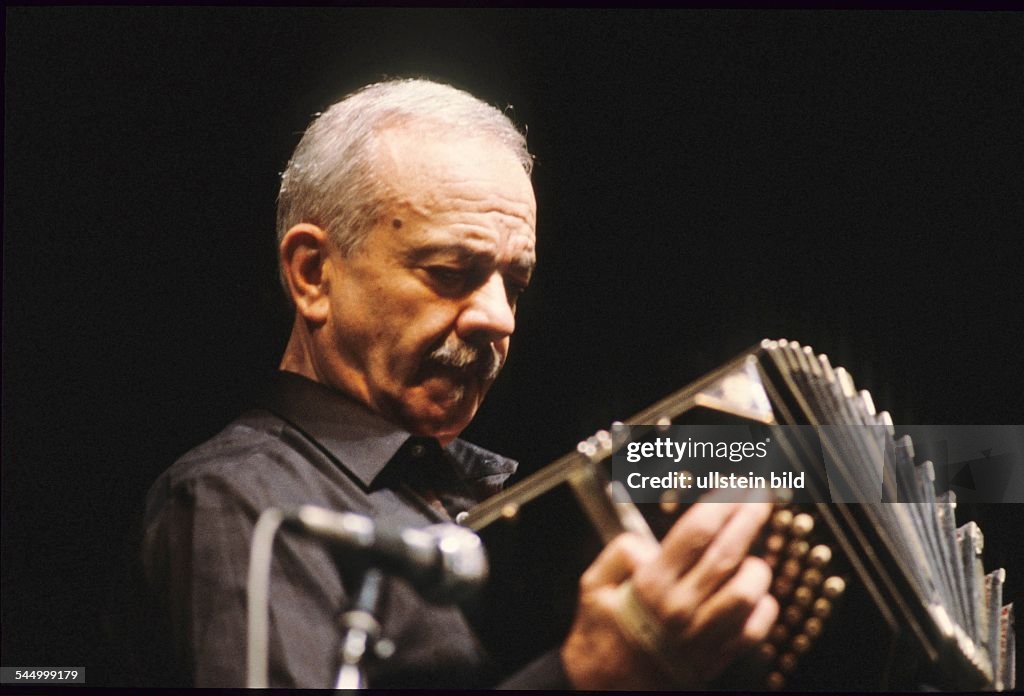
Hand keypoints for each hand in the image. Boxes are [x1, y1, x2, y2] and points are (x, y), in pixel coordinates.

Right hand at [560, 490, 778, 688]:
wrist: (605, 690)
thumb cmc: (600, 634)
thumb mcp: (593, 585)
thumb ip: (620, 552)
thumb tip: (650, 542)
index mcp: (651, 584)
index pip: (696, 532)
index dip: (721, 503)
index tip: (736, 486)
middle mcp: (681, 607)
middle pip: (728, 553)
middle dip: (751, 518)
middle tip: (763, 497)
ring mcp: (702, 635)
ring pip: (748, 593)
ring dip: (757, 569)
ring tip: (751, 557)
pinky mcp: (715, 658)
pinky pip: (753, 630)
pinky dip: (763, 609)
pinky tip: (756, 596)